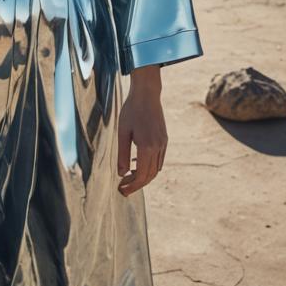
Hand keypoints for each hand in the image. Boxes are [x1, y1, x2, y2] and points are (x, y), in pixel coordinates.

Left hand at [117, 64, 166, 195]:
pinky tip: (137, 164)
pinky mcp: (164, 139)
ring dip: (144, 177)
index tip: (122, 190)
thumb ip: (122, 155)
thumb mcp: (122, 133)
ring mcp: (163, 144)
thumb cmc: (131, 111)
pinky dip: (149, 167)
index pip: (142, 176)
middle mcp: (158, 148)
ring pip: (156, 169)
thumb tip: (121, 174)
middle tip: (123, 189)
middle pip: (150, 175)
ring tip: (129, 178)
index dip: (132, 186)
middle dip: (137, 184)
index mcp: (147, 147)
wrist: (147, 95)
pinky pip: (159, 160)